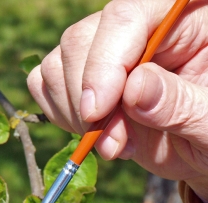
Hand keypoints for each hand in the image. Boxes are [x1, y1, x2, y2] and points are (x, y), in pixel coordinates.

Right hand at [27, 0, 207, 202]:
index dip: (105, 63)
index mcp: (183, 22)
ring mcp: (104, 54)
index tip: (96, 113)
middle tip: (112, 144)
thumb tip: (133, 89)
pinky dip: (59, 114)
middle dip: (86, 99)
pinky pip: (44, 84)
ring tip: (113, 145)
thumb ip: (177, 104)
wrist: (193, 152)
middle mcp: (138, 31)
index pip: (127, 16)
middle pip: (82, 38)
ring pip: (57, 63)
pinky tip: (91, 134)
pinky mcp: (79, 78)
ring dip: (73, 114)